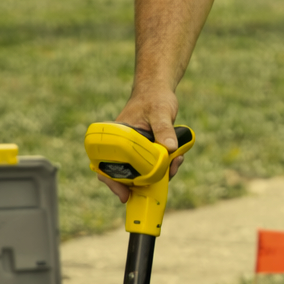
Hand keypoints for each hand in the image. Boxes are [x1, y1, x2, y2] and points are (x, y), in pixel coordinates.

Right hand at [96, 86, 183, 203]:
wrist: (159, 89)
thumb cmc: (154, 97)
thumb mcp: (160, 112)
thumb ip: (164, 129)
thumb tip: (170, 148)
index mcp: (117, 138)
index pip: (106, 164)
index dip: (112, 182)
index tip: (124, 194)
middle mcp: (123, 146)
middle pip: (125, 174)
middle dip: (142, 183)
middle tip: (159, 185)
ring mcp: (136, 150)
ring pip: (142, 172)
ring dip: (158, 175)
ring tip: (175, 164)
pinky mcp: (148, 151)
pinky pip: (153, 165)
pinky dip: (164, 167)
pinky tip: (177, 159)